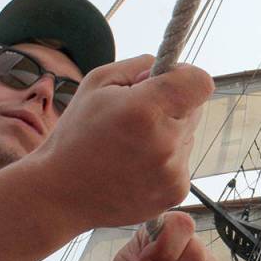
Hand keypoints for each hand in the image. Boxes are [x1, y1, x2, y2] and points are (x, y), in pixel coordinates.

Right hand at [32, 55, 213, 229]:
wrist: (60, 194)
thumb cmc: (76, 134)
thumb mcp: (97, 83)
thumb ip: (140, 66)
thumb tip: (171, 70)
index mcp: (145, 110)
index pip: (200, 82)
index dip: (186, 77)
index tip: (169, 81)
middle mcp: (165, 142)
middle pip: (195, 109)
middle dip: (172, 106)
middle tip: (137, 118)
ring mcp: (172, 171)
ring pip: (188, 137)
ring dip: (168, 135)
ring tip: (130, 147)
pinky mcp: (175, 192)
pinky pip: (181, 163)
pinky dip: (165, 160)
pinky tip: (134, 166)